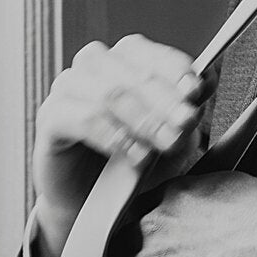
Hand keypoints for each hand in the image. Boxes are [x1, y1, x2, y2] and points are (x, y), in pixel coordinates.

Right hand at [31, 35, 205, 256]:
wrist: (95, 203)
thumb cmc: (133, 162)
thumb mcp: (172, 135)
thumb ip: (187, 108)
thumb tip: (206, 81)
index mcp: (124, 61)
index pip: (150, 54)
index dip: (175, 70)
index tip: (196, 91)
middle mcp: (94, 67)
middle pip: (132, 72)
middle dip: (165, 101)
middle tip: (184, 126)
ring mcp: (68, 89)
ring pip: (109, 92)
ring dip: (143, 119)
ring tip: (164, 145)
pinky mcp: (50, 118)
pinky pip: (82, 118)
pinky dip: (114, 136)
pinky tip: (135, 154)